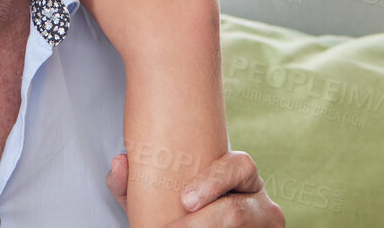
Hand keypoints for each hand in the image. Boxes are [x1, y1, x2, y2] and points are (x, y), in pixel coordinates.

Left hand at [107, 149, 284, 227]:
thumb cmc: (177, 210)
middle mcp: (258, 200)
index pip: (240, 167)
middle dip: (201, 224)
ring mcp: (264, 224)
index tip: (185, 200)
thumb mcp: (156, 197)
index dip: (214, 182)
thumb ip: (133, 183)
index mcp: (240, 174)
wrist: (196, 223)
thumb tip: (120, 162)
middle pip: (237, 212)